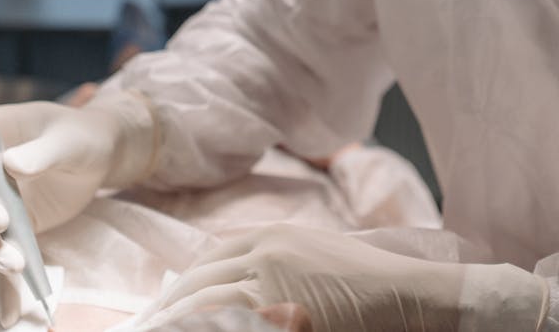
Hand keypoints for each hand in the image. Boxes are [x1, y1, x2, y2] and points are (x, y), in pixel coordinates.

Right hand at [0, 90, 160, 325]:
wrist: (102, 157)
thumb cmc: (83, 135)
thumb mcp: (70, 139)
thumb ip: (41, 152)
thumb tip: (10, 165)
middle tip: (0, 221)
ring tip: (15, 263)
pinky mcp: (12, 228)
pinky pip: (1, 256)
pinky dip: (4, 287)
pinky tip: (11, 314)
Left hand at [139, 224, 548, 331]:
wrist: (413, 295)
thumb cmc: (373, 291)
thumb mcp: (319, 266)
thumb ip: (280, 275)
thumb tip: (243, 300)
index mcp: (274, 237)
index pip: (210, 258)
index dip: (182, 285)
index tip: (163, 308)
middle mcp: (266, 248)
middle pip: (199, 278)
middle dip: (168, 307)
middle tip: (145, 326)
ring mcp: (272, 274)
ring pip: (204, 300)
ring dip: (178, 319)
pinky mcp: (281, 302)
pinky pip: (227, 317)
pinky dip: (204, 326)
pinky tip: (189, 331)